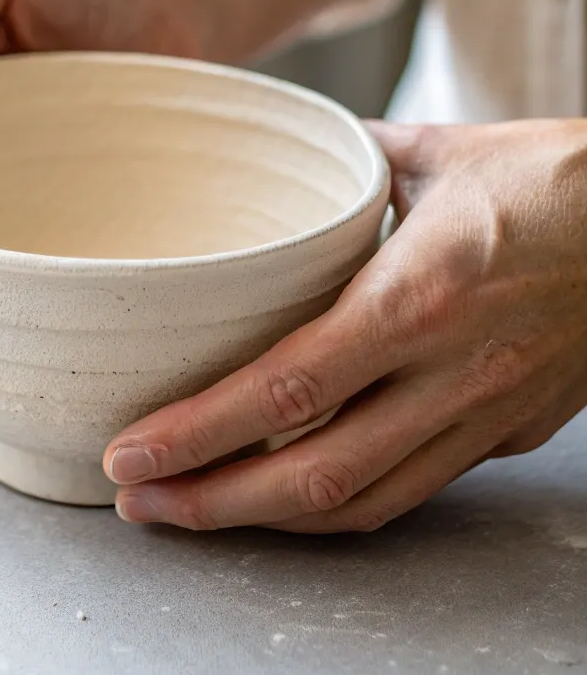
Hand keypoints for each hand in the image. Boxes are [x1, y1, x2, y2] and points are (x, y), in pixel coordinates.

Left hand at [104, 120, 586, 531]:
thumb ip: (344, 165)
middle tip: (137, 501)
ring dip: (266, 522)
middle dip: (211, 502)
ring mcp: (485, 414)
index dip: (199, 435)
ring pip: (363, 503)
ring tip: (192, 511)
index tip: (130, 452)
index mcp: (420, 295)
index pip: (288, 391)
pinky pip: (411, 490)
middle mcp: (451, 372)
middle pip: (313, 475)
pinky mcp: (509, 434)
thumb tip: (275, 157)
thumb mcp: (437, 153)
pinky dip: (339, 508)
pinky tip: (286, 500)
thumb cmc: (554, 179)